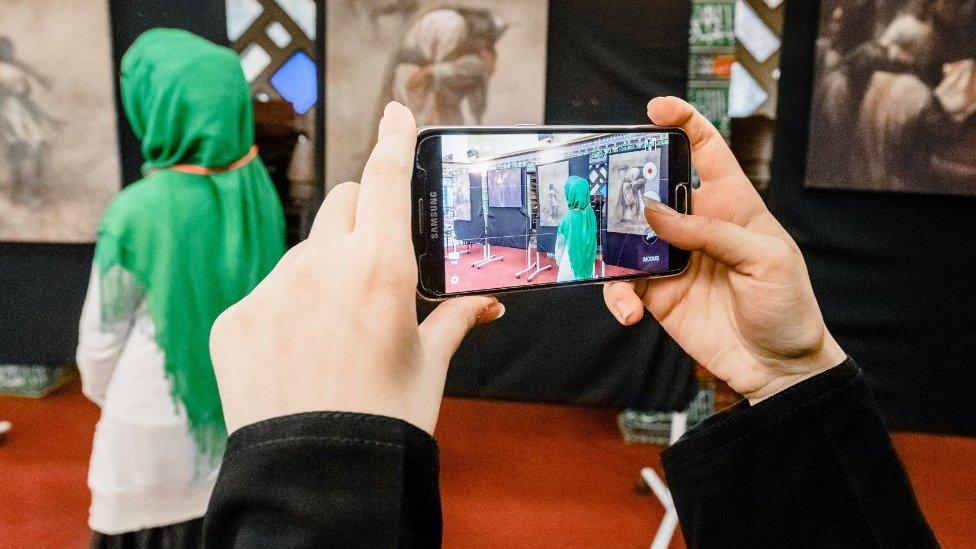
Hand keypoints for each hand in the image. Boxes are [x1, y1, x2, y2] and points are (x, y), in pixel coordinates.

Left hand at [210, 102, 504, 434]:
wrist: (318, 476)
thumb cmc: (385, 419)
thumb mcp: (429, 364)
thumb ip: (453, 318)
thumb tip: (485, 302)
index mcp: (379, 268)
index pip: (386, 179)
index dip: (394, 138)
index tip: (396, 112)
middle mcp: (320, 264)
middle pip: (343, 203)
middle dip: (363, 215)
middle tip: (376, 258)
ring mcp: (271, 288)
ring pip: (304, 252)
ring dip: (324, 270)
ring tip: (336, 331)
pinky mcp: (236, 316)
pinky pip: (268, 292)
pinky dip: (287, 308)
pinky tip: (298, 354)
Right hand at [604, 97, 845, 403]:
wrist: (777, 367)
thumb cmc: (787, 305)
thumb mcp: (765, 260)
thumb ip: (711, 233)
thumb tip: (655, 213)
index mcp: (731, 204)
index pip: (707, 151)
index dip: (683, 122)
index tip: (656, 109)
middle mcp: (695, 225)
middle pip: (651, 188)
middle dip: (623, 183)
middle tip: (602, 189)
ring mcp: (672, 259)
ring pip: (626, 236)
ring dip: (608, 245)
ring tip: (608, 262)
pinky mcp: (656, 294)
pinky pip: (623, 285)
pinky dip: (618, 296)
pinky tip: (630, 312)